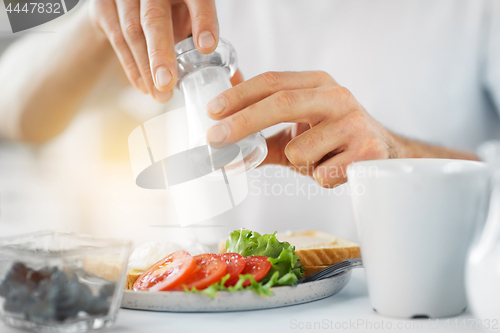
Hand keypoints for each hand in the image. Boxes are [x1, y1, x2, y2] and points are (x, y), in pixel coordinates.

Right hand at [89, 0, 218, 101]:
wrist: (131, 0)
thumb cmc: (170, 10)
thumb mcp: (191, 17)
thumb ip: (208, 42)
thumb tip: (236, 80)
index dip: (203, 21)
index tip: (207, 47)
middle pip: (155, 17)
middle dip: (161, 53)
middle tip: (168, 83)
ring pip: (132, 31)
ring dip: (146, 68)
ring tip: (160, 94)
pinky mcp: (104, 5)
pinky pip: (116, 38)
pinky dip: (131, 66)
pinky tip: (144, 86)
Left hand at [206, 71, 399, 187]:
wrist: (383, 152)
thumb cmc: (333, 139)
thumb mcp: (300, 128)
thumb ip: (263, 131)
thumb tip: (223, 139)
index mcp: (316, 83)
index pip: (272, 81)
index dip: (239, 96)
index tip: (212, 112)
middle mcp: (336, 96)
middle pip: (282, 102)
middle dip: (243, 122)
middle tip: (216, 138)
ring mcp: (353, 122)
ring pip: (298, 151)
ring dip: (299, 163)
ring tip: (318, 159)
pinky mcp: (366, 151)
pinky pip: (321, 174)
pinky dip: (320, 178)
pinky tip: (336, 169)